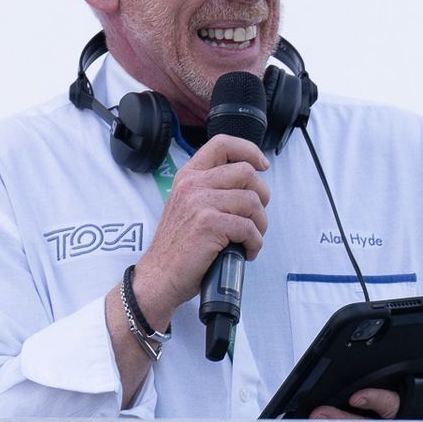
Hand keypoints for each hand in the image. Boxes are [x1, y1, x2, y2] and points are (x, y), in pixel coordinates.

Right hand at [132, 134, 269, 324]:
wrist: (159, 277)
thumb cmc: (179, 246)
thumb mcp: (188, 206)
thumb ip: (211, 189)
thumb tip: (250, 185)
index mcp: (189, 176)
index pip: (222, 144)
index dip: (249, 150)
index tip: (263, 165)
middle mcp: (193, 184)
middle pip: (247, 173)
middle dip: (262, 196)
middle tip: (255, 217)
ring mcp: (200, 203)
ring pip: (253, 201)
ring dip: (260, 224)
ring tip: (250, 239)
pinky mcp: (209, 224)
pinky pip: (249, 228)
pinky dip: (255, 243)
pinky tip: (246, 252)